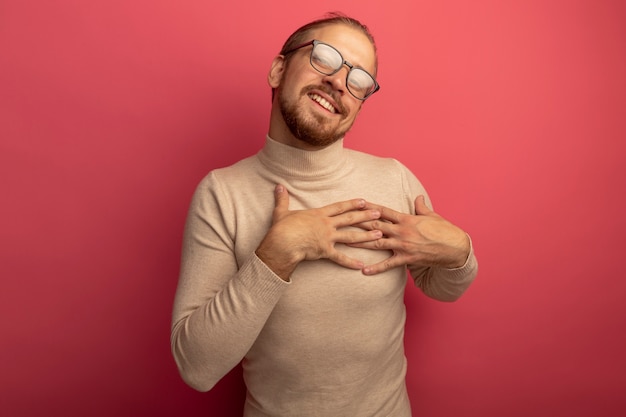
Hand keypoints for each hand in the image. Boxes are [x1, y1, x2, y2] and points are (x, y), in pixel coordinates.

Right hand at [255, 185, 383, 279]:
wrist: (282, 243)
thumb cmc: (282, 228)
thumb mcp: (282, 211)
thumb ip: (282, 199)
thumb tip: (278, 186)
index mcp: (319, 214)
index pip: (339, 207)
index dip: (352, 204)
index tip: (363, 201)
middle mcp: (326, 224)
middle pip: (350, 219)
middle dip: (365, 216)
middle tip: (379, 213)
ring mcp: (327, 238)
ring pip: (350, 236)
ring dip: (366, 236)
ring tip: (379, 235)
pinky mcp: (325, 251)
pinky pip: (340, 258)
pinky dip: (350, 262)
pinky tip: (361, 265)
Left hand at [350, 196, 470, 274]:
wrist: (455, 248)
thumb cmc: (444, 230)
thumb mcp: (432, 216)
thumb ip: (421, 207)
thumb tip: (418, 197)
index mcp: (407, 219)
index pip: (384, 211)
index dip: (369, 206)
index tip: (356, 203)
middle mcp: (402, 231)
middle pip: (376, 225)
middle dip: (359, 222)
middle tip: (343, 221)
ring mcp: (403, 245)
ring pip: (378, 243)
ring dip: (361, 243)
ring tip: (345, 243)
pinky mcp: (407, 258)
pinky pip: (388, 264)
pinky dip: (376, 268)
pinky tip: (364, 270)